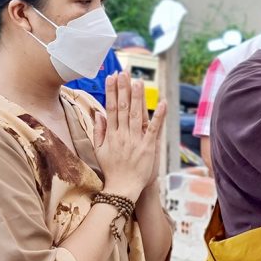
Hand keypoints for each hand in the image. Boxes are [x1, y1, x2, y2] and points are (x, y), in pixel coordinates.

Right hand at [93, 72, 167, 200]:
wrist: (123, 188)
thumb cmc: (112, 169)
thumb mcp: (99, 150)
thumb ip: (99, 131)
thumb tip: (98, 113)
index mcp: (111, 134)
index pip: (111, 108)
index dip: (112, 91)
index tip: (112, 77)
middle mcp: (122, 135)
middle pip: (123, 107)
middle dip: (124, 89)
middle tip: (125, 72)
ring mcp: (135, 140)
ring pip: (137, 114)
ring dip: (138, 97)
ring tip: (139, 81)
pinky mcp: (148, 147)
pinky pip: (154, 128)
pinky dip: (158, 116)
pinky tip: (162, 103)